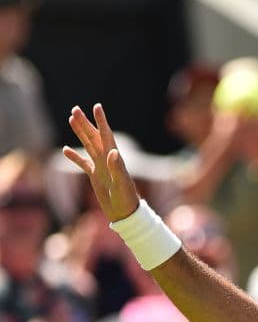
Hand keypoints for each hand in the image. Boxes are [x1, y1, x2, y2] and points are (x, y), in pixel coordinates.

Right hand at [63, 105, 140, 222]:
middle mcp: (107, 160)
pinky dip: (74, 156)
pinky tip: (65, 150)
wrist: (125, 214)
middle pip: (94, 137)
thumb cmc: (127, 199)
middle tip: (75, 108)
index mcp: (114, 158)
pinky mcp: (95, 176)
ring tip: (71, 119)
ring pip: (88, 146)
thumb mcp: (122, 183)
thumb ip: (117, 167)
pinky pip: (83, 163)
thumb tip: (113, 151)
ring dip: (80, 133)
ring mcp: (100, 167)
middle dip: (85, 123)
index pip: (106, 136)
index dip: (101, 121)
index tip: (97, 107)